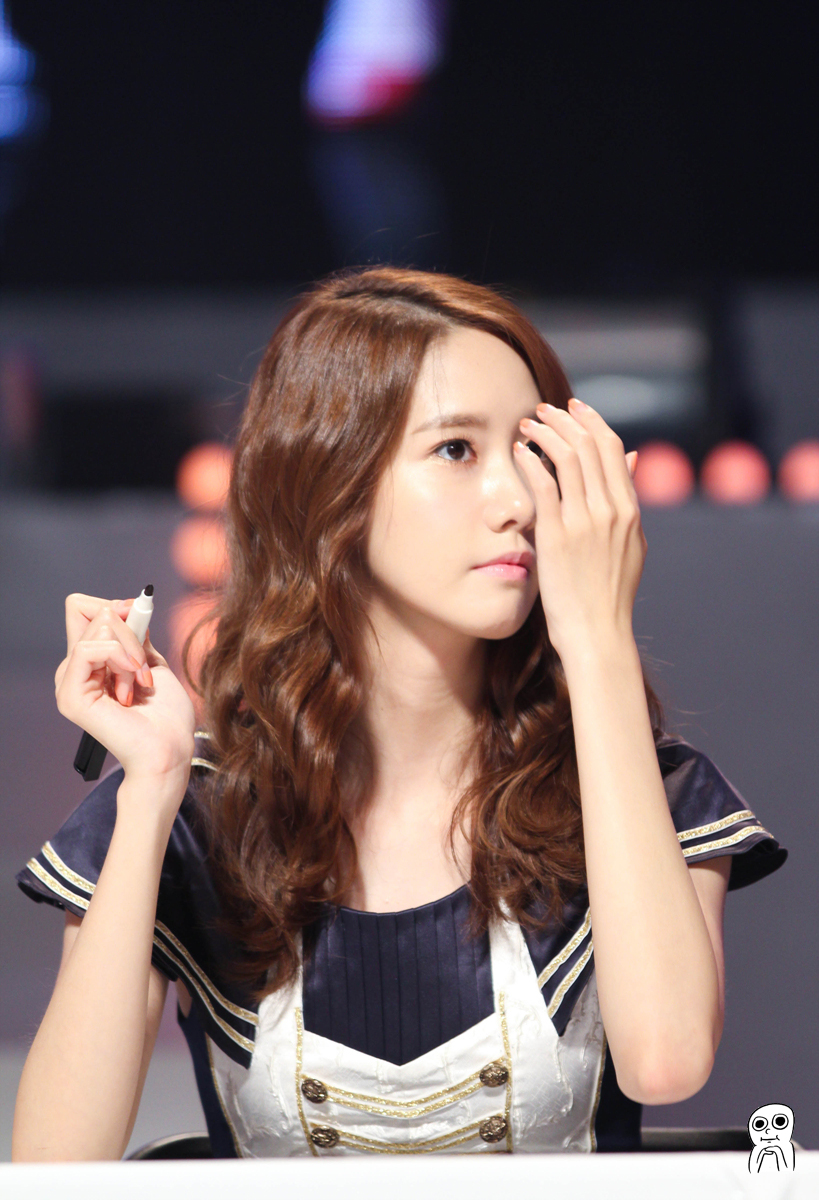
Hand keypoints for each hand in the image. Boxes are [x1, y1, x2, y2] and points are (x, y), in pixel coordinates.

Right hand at [55, 595, 195, 785]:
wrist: (170, 749)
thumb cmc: (166, 715)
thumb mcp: (150, 662)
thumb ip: (135, 635)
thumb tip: (126, 606)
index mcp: (89, 662)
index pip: (82, 608)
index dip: (114, 606)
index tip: (141, 620)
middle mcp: (74, 670)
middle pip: (89, 609)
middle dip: (130, 629)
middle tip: (143, 665)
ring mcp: (69, 682)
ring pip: (99, 625)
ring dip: (132, 649)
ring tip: (140, 682)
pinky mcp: (71, 695)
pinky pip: (91, 648)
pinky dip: (122, 657)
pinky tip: (133, 683)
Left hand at [514, 397, 645, 662]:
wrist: (598, 633)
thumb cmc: (608, 593)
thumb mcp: (630, 543)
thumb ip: (627, 501)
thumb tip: (631, 458)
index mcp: (630, 510)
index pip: (612, 448)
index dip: (592, 422)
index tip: (574, 408)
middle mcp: (611, 510)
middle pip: (589, 444)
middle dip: (565, 419)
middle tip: (543, 409)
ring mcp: (585, 522)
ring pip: (566, 458)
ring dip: (545, 433)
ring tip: (528, 424)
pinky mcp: (558, 536)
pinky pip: (543, 485)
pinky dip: (531, 461)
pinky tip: (519, 451)